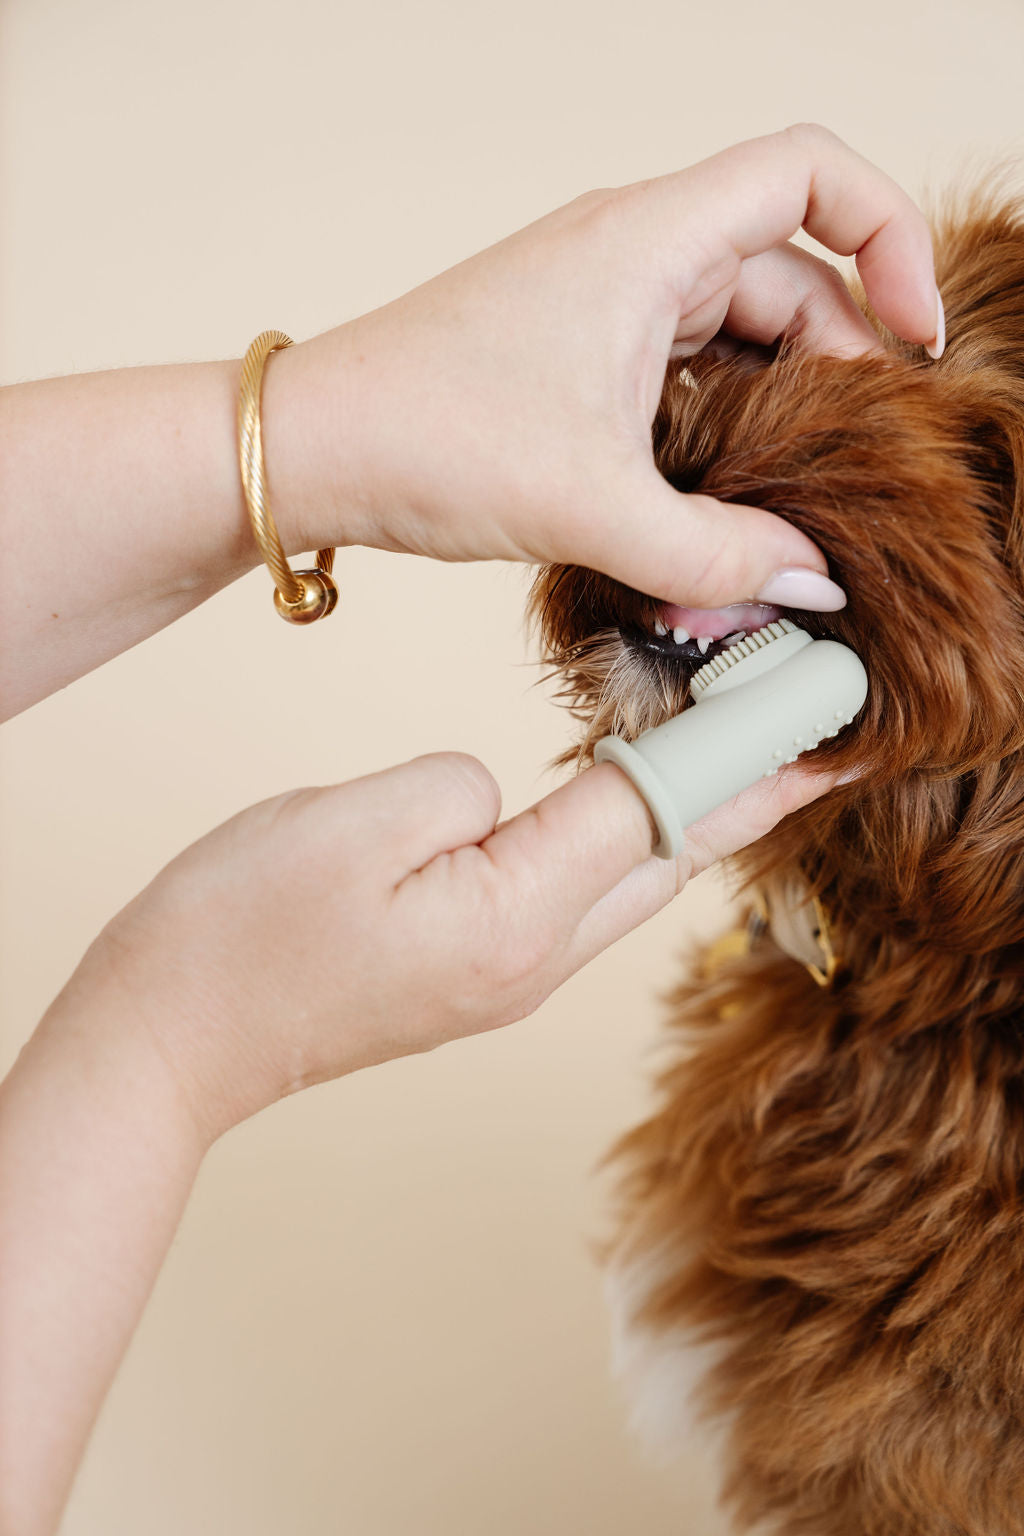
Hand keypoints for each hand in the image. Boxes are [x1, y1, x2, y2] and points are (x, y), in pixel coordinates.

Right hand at [84, 753, 838, 1144]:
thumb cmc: (239, 929)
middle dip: (738, 792)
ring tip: (728, 756)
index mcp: (511, 920)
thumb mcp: (351, 823)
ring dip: (682, 820)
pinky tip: (616, 809)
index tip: (815, 710)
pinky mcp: (476, 979)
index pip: (655, 813)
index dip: (737, 748)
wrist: (170, 1037)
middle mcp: (530, 965)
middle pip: (664, 863)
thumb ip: (463, 790)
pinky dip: (617, 846)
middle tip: (795, 727)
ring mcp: (506, 982)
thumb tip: (511, 790)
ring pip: (626, 888)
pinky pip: (576, 902)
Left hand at [265, 123, 940, 611]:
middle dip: (842, 362)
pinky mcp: (580, 358)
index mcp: (647, 240)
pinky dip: (723, 425)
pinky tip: (731, 497)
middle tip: (866, 462)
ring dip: (780, 408)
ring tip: (803, 495)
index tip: (916, 335)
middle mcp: (633, 254)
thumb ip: (718, 554)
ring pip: (737, 333)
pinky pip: (685, 373)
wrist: (312, 452)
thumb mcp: (594, 508)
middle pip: (789, 273)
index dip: (889, 236)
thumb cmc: (427, 437)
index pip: (808, 173)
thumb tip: (812, 581)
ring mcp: (604, 306)